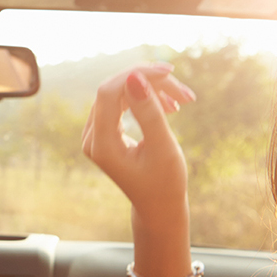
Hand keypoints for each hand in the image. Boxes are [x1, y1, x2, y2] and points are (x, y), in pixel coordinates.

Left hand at [81, 63, 195, 227]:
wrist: (158, 205)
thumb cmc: (164, 182)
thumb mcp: (162, 148)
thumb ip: (148, 112)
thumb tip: (134, 77)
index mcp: (101, 145)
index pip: (109, 92)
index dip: (137, 75)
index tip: (168, 72)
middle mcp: (91, 138)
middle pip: (115, 91)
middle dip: (150, 83)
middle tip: (184, 92)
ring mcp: (95, 134)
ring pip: (120, 94)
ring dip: (152, 91)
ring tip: (182, 101)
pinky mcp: (104, 131)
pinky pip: (121, 102)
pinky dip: (145, 99)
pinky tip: (169, 107)